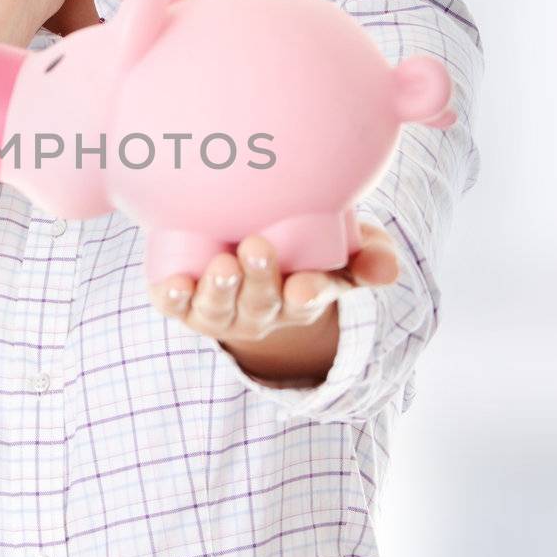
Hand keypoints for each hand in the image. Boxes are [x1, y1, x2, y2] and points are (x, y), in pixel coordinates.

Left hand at [149, 221, 400, 347]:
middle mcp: (261, 311)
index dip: (308, 294)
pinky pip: (177, 305)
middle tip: (256, 248)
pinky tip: (169, 287)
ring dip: (218, 290)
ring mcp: (221, 309)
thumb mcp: (348, 250)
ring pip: (218, 308)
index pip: (309, 299)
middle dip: (259, 281)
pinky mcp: (187, 302)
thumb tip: (387, 272)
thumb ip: (373, 255)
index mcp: (301, 298)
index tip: (304, 286)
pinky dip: (172, 298)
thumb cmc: (307, 245)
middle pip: (260, 303)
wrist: (250, 247)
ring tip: (221, 266)